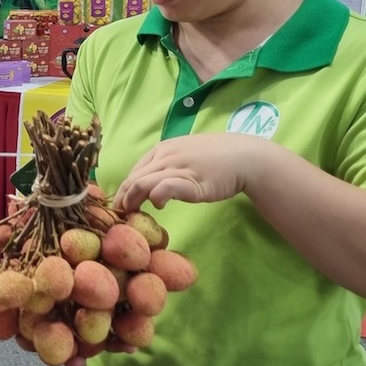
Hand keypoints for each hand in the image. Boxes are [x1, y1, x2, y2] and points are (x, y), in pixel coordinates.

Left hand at [112, 133, 269, 212]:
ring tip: (132, 214)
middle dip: (123, 199)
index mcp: (162, 149)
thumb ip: (167, 165)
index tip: (122, 204)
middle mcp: (165, 156)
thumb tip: (150, 183)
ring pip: (142, 183)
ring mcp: (177, 167)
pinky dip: (156, 197)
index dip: (125, 189)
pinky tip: (159, 205)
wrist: (244, 157)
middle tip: (120, 215)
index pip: (134, 171)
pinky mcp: (191, 180)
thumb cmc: (215, 158)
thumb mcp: (185, 154)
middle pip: (134, 179)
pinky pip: (165, 187)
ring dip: (132, 201)